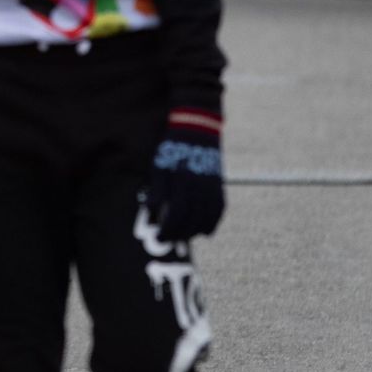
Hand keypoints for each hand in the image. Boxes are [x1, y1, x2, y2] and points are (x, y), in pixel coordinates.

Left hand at [145, 107, 224, 241]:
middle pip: (192, 220)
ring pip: (207, 218)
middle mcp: (200, 187)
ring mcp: (212, 188)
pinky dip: (213, 224)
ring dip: (195, 232)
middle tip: (169, 240)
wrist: (197, 131)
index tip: (160, 237)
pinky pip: (219, 211)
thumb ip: (157, 190)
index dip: (169, 230)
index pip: (177, 215)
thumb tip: (152, 212)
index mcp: (183, 182)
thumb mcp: (159, 166)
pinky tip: (205, 233)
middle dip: (180, 234)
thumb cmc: (172, 149)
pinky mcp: (219, 186)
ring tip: (183, 238)